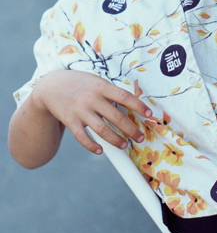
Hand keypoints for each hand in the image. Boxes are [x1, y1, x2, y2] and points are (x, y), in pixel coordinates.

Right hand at [33, 70, 151, 154]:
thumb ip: (111, 92)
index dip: (139, 106)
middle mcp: (92, 98)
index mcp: (101, 86)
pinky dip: (92, 145)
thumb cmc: (80, 83)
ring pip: (101, 130)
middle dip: (131, 129)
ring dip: (115, 140)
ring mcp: (80, 110)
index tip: (149, 115)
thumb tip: (131, 105)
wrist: (51, 86)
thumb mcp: (96, 81)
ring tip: (124, 145)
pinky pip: (82, 137)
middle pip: (116, 117)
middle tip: (140, 137)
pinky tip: (100, 151)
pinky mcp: (70, 121)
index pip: (125, 96)